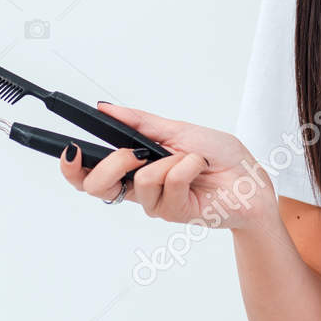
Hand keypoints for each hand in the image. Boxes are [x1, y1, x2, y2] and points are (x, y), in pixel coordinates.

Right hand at [57, 102, 274, 229]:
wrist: (251, 178)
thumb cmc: (220, 156)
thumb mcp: (177, 129)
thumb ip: (139, 122)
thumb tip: (105, 108)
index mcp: (136, 166)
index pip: (89, 174)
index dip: (71, 166)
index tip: (69, 148)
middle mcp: (141, 188)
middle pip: (97, 187)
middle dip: (111, 164)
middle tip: (135, 153)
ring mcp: (157, 203)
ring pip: (139, 181)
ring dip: (168, 160)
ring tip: (189, 158)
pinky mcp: (175, 212)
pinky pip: (169, 183)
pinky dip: (188, 166)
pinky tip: (200, 167)